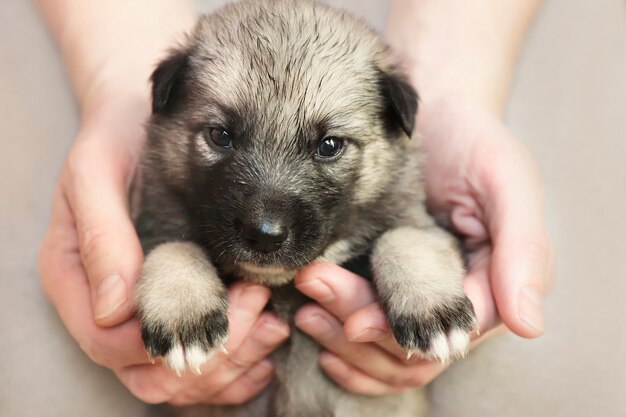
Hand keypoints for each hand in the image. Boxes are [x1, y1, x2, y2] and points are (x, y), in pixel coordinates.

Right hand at [38, 97, 288, 404]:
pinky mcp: (180, 302)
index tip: (216, 310)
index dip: (160, 341)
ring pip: (179, 375)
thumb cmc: (115, 142)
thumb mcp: (95, 173)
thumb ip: (101, 235)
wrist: (140, 121)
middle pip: (149, 371)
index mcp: (75, 279)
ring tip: (271, 324)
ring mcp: (145, 309)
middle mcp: (107, 305)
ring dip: (229, 362)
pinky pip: (203, 358)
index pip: (108, 342)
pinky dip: (238, 359)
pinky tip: (270, 336)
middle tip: (256, 312)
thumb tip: (115, 309)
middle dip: (205, 357)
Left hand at [294, 95, 553, 393]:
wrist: (433, 115)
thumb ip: (524, 247)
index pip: (453, 333)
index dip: (408, 334)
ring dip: (342, 342)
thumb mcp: (507, 180)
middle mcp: (454, 300)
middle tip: (315, 290)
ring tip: (303, 308)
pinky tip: (310, 319)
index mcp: (492, 284)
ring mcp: (416, 296)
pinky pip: (365, 336)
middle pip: (413, 352)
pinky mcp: (383, 286)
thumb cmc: (474, 142)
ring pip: (384, 352)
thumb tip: (528, 326)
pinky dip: (337, 341)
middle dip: (362, 330)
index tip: (358, 323)